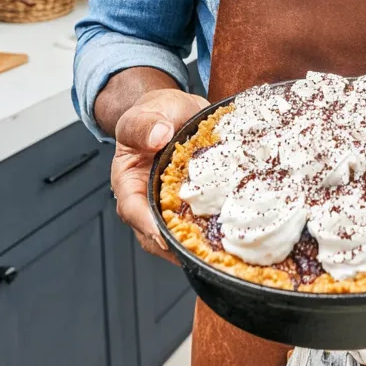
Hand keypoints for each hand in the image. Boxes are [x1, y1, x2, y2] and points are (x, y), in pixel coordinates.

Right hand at [111, 88, 208, 260]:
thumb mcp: (146, 112)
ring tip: (223, 252)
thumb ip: (146, 124)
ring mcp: (173, 204)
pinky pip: (203, 221)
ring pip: (182, 233)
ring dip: (200, 244)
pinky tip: (237, 231)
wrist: (175, 111)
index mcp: (128, 181)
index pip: (132, 210)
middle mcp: (149, 200)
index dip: (147, 226)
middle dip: (178, 246)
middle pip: (156, 234)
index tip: (165, 236)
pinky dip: (217, 229)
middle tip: (203, 254)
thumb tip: (157, 135)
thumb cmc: (155, 113)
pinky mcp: (195, 203)